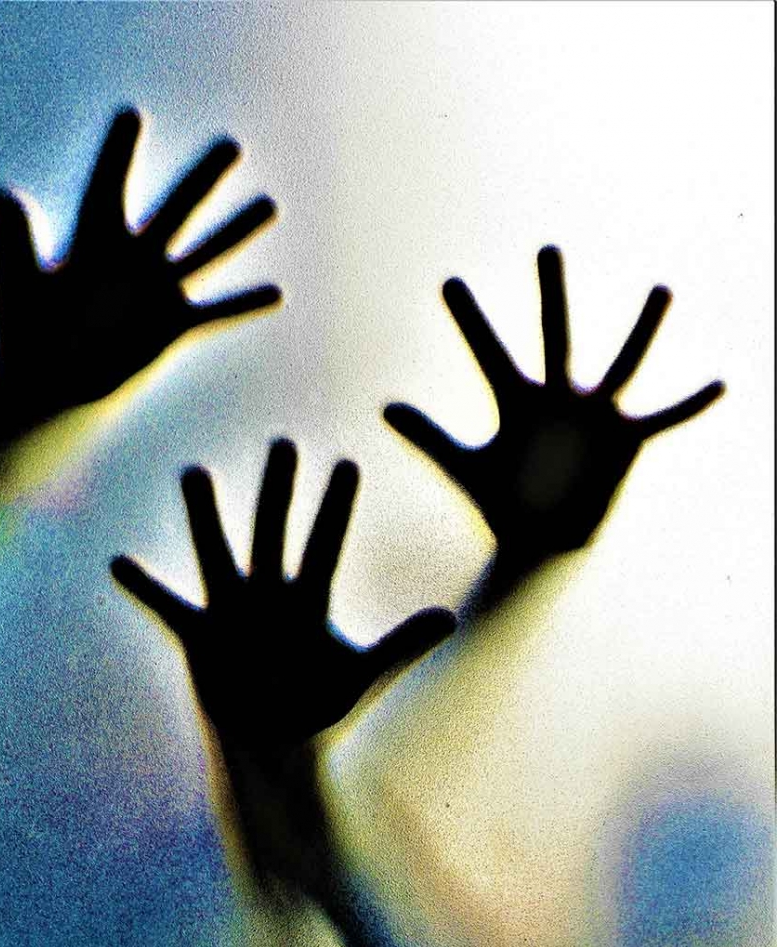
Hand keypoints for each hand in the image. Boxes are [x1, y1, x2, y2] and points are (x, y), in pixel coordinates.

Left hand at [0, 108, 280, 430]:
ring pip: (205, 253)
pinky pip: (215, 311)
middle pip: (175, 209)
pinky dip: (243, 304)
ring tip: (269, 205)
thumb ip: (15, 237)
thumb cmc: (26, 332)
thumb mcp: (20, 281)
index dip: (118, 152)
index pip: (109, 184)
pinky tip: (275, 293)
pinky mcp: (172, 326)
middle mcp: (133, 257)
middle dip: (203, 178)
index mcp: (93, 238)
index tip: (131, 116)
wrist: (49, 386)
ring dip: (237, 231)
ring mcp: (156, 291)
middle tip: (231, 145)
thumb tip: (2, 191)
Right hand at [111, 439, 454, 746]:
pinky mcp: (199, 636)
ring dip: (206, 517)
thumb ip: (401, 644)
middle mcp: (269, 595)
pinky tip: (119, 562)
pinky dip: (144, 588)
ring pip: (218, 553)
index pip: (325, 546)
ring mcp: (232, 611)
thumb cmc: (319, 707)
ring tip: (195, 472)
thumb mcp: (362, 674)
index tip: (349, 464)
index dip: (336, 509)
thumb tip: (450, 618)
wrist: (275, 746)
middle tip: (284, 442)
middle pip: (274, 532)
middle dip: (279, 491)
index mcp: (309, 601)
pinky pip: (167, 606)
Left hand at [385, 246, 723, 562]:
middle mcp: (557, 397)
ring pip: (622, 363)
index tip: (448, 282)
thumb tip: (384, 407)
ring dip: (641, 330)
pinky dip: (689, 404)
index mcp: (515, 401)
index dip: (469, 321)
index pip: (487, 354)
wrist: (542, 541)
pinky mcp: (626, 440)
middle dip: (550, 294)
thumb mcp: (464, 468)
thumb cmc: (503, 500)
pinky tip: (720, 383)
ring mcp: (595, 415)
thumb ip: (429, 437)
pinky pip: (663, 417)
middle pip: (553, 336)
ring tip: (661, 290)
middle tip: (546, 247)